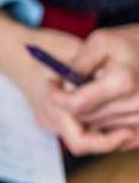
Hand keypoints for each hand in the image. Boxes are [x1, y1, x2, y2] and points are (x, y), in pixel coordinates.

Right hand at [0, 12, 132, 155]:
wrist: (15, 50)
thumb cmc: (47, 47)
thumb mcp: (76, 54)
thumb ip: (95, 72)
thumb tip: (123, 86)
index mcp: (52, 104)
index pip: (80, 139)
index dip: (107, 141)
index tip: (127, 130)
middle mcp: (48, 117)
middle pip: (81, 144)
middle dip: (107, 140)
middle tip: (130, 130)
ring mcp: (47, 119)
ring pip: (80, 138)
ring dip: (101, 132)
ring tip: (123, 120)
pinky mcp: (49, 118)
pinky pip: (75, 128)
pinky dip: (93, 124)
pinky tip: (107, 110)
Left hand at [55, 26, 138, 146]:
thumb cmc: (128, 43)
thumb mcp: (100, 42)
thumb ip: (78, 65)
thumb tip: (64, 88)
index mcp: (123, 82)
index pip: (76, 104)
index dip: (57, 96)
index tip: (51, 84)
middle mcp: (137, 102)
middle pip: (86, 119)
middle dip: (73, 105)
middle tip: (71, 87)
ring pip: (99, 129)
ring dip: (89, 115)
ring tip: (93, 93)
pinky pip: (119, 140)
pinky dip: (106, 130)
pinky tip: (101, 110)